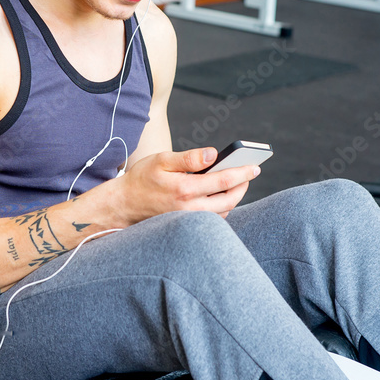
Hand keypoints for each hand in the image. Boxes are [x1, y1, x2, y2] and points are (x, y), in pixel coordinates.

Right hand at [106, 148, 259, 225]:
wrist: (124, 205)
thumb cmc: (142, 179)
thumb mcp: (162, 160)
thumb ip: (189, 157)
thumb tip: (214, 154)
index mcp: (184, 189)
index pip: (223, 181)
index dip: (242, 173)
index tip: (255, 167)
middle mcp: (189, 208)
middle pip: (229, 200)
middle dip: (243, 186)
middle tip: (249, 173)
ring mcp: (189, 220)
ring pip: (223, 212)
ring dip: (234, 197)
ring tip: (238, 182)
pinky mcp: (187, 225)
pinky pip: (213, 219)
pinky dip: (222, 207)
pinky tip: (221, 195)